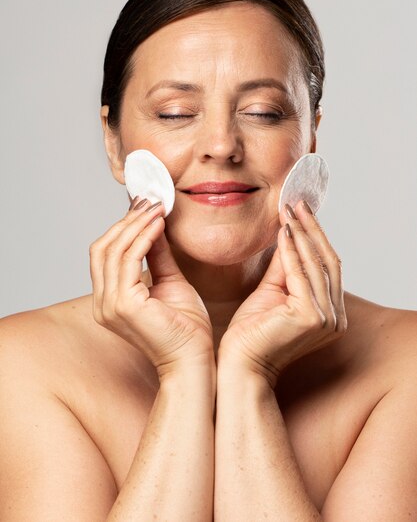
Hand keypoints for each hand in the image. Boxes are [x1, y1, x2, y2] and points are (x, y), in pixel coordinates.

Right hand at [89, 198, 213, 378]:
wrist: (195, 360)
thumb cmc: (186, 328)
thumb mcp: (170, 281)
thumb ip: (158, 254)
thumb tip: (155, 223)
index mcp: (109, 299)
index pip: (105, 253)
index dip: (122, 226)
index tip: (144, 205)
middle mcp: (102, 303)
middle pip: (102, 248)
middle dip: (126, 221)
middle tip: (149, 201)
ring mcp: (109, 306)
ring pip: (113, 251)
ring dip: (135, 225)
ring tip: (156, 208)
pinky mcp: (123, 306)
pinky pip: (128, 261)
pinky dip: (142, 238)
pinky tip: (158, 226)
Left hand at [218, 200, 346, 387]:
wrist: (239, 365)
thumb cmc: (251, 333)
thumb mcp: (272, 291)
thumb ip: (285, 265)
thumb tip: (288, 232)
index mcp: (330, 313)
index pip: (327, 266)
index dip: (316, 236)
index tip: (302, 210)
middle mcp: (335, 318)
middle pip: (327, 261)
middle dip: (312, 229)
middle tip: (298, 202)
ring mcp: (326, 319)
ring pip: (315, 264)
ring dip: (302, 233)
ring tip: (289, 210)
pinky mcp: (311, 317)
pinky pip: (299, 273)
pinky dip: (291, 249)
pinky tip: (283, 230)